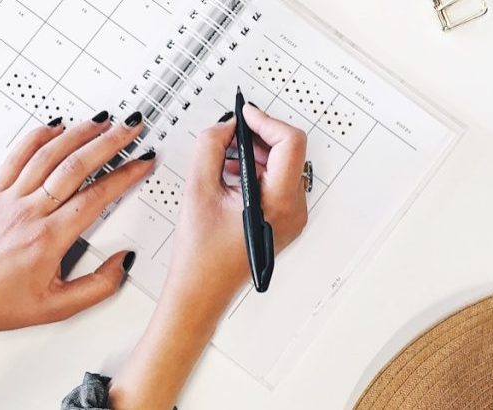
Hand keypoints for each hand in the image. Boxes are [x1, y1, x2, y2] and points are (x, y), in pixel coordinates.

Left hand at [0, 111, 156, 377]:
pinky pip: (16, 156)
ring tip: (102, 120)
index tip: (142, 162)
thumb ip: (99, 286)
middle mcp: (29, 213)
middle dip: (108, 142)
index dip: (124, 176)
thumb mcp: (59, 308)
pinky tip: (55, 126)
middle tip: (130, 128)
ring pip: (47, 155)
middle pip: (74, 166)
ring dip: (78, 133)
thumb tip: (123, 261)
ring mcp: (10, 199)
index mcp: (48, 239)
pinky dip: (37, 136)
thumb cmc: (3, 302)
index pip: (95, 196)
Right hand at [108, 107, 308, 409]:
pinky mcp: (283, 220)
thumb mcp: (198, 189)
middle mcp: (294, 211)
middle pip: (289, 152)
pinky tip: (231, 172)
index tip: (244, 114)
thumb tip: (225, 125)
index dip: (265, 121)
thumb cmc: (200, 255)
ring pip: (283, 166)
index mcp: (279, 203)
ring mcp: (291, 217)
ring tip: (226, 154)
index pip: (290, 143)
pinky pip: (277, 182)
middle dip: (259, 136)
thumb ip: (210, 147)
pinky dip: (256, 169)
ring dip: (256, 152)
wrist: (201, 291)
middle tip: (231, 131)